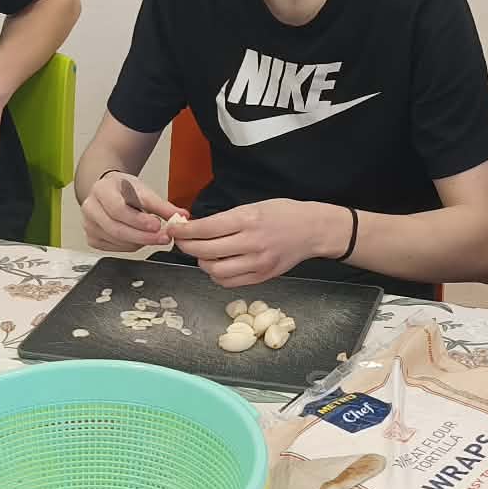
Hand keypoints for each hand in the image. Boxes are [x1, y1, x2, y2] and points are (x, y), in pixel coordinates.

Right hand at [80, 171, 181, 252]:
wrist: (108, 190)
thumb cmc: (123, 189)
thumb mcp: (143, 190)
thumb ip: (162, 205)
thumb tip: (182, 216)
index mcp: (102, 190)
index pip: (118, 209)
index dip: (138, 220)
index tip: (157, 225)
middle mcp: (90, 207)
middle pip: (116, 228)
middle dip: (143, 236)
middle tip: (163, 237)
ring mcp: (89, 225)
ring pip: (116, 240)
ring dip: (139, 242)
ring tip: (155, 236)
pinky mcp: (92, 238)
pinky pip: (114, 248)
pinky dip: (131, 246)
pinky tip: (140, 239)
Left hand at [168, 199, 345, 287]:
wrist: (313, 230)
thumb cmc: (284, 214)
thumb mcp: (254, 206)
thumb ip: (227, 218)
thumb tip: (198, 227)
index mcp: (249, 219)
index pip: (206, 228)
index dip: (185, 230)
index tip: (174, 229)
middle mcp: (252, 242)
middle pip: (206, 251)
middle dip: (187, 247)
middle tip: (183, 242)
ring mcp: (258, 263)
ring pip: (215, 271)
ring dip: (202, 263)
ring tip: (202, 254)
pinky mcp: (262, 276)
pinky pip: (229, 282)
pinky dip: (217, 275)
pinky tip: (218, 265)